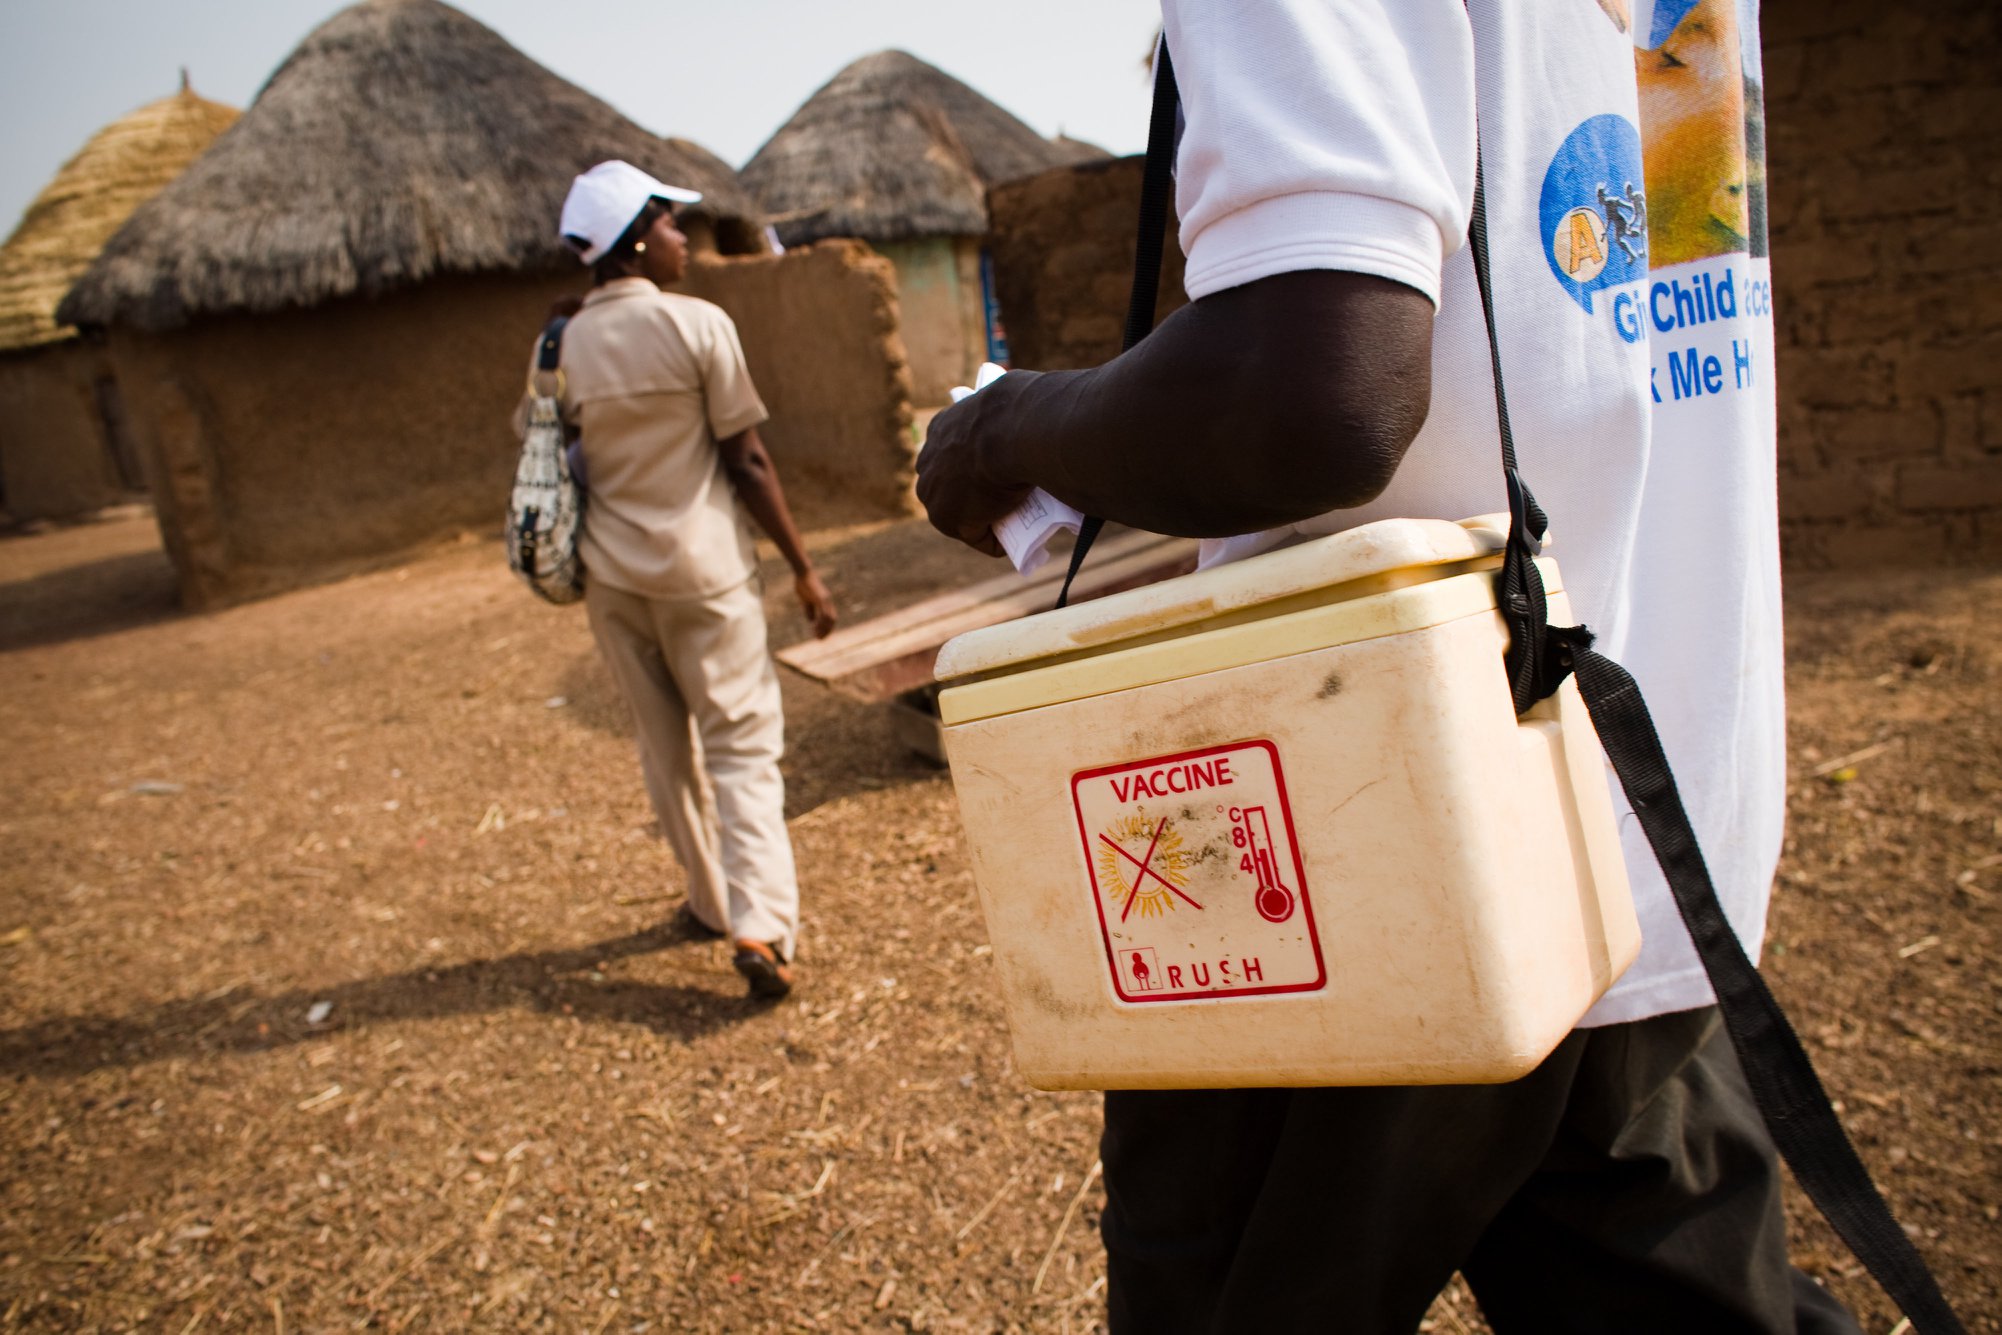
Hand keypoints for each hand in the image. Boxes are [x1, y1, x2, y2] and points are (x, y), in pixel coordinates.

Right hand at [794, 569, 837, 638]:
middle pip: (832, 620)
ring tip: (817, 636)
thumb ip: (810, 610)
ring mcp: (825, 600)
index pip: (831, 618)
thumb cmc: (803, 584)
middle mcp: (828, 602)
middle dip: (827, 631)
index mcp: (826, 602)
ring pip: (828, 618)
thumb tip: (811, 621)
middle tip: (819, 639)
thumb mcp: (806, 600)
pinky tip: (814, 627)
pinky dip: (820, 622)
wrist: (803, 573)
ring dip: (823, 628)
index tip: (820, 635)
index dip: (827, 628)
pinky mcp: (820, 598)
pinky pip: (823, 612)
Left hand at [916, 388, 1030, 557]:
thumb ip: (1008, 400)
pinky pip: (979, 538)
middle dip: (979, 496)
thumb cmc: (1019, 409)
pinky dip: (997, 543)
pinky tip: (1019, 540)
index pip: (956, 452)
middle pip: (955, 486)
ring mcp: (933, 490)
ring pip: (963, 513)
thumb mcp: (1011, 395)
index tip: (1007, 473)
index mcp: (942, 427)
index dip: (981, 466)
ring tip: (1021, 523)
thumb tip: (1025, 393)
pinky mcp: (949, 519)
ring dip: (987, 521)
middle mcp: (928, 458)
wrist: (1011, 430)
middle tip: (1015, 499)